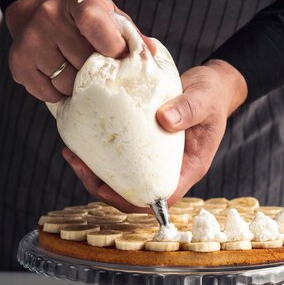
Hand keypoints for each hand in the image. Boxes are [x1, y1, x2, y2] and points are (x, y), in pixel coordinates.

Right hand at [6, 0, 154, 102]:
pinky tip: (60, 76)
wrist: (35, 12)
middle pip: (86, 64)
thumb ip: (130, 34)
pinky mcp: (18, 64)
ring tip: (79, 71)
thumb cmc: (83, 18)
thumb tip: (151, 54)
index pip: (97, 27)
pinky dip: (60, 93)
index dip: (114, 50)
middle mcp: (49, 16)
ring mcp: (31, 40)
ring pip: (69, 84)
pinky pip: (50, 94)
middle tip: (99, 68)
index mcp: (77, 0)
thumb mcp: (108, 15)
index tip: (120, 59)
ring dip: (80, 86)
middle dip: (99, 73)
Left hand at [62, 60, 247, 208]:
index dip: (132, 199)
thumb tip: (163, 120)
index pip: (160, 197)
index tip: (106, 186)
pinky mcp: (143, 146)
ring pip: (123, 179)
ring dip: (96, 171)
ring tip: (72, 153)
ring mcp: (155, 159)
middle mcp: (170, 168)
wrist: (209, 85)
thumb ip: (189, 108)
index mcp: (188, 167)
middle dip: (103, 186)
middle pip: (134, 193)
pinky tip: (83, 140)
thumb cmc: (211, 94)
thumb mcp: (204, 98)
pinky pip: (120, 159)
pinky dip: (100, 154)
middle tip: (78, 163)